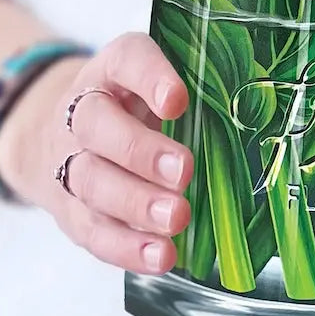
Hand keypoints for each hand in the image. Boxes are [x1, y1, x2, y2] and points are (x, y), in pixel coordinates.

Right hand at [0, 32, 192, 276]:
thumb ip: (193, 89)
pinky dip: (126, 247)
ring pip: (93, 182)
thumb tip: (254, 117)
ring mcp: (68, 161)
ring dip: (136, 204)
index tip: (178, 100)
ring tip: (176, 218)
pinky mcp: (69, 210)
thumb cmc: (130, 107)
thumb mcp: (153, 84)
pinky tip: (160, 255)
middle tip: (184, 170)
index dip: (150, 78)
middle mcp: (82, 111)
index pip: (126, 60)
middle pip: (98, 126)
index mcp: (111, 70)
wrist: (60, 134)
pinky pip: (92, 230)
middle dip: (141, 152)